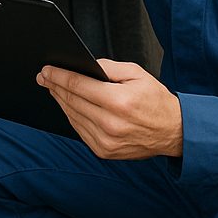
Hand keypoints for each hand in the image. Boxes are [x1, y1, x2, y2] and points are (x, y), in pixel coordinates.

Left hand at [37, 59, 182, 159]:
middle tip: (43, 76)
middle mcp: (110, 124)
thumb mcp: (136, 74)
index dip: (59, 76)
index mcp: (119, 102)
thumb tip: (85, 66)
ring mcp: (106, 141)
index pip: (78, 86)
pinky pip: (80, 130)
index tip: (46, 69)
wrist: (173, 132)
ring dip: (60, 101)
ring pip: (72, 116)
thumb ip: (108, 67)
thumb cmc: (156, 100)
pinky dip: (71, 116)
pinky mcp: (104, 151)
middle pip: (72, 101)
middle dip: (54, 86)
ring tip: (53, 88)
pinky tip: (67, 105)